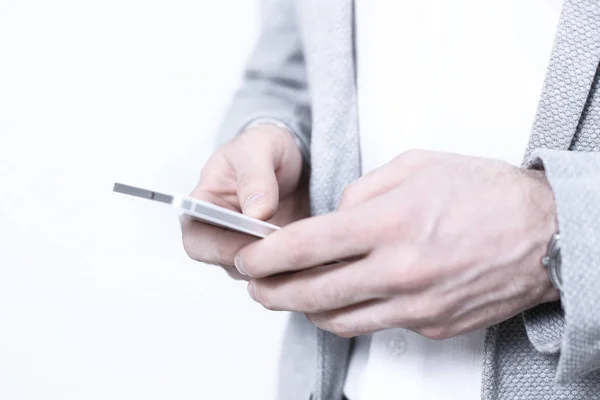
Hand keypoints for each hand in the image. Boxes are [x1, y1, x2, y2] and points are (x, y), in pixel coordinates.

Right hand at [181, 125, 308, 279]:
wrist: (293, 158)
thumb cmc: (264, 148)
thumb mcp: (259, 148)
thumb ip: (256, 177)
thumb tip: (256, 213)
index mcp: (202, 207)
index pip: (197, 241)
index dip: (221, 248)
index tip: (256, 238)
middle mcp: (219, 235)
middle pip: (227, 265)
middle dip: (258, 260)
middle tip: (289, 244)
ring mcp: (246, 249)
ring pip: (257, 274)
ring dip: (280, 265)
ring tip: (307, 244)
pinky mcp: (273, 258)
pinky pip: (281, 274)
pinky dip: (296, 266)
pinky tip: (314, 249)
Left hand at [235, 150, 559, 338]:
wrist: (545, 233)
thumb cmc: (484, 193)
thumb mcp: (415, 166)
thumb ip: (361, 190)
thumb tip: (333, 216)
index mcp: (390, 223)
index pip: (306, 246)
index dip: (266, 255)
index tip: (247, 257)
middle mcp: (399, 270)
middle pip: (312, 293)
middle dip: (271, 291)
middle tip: (256, 284)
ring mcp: (416, 304)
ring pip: (339, 320)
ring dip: (305, 309)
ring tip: (290, 295)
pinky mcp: (431, 324)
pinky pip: (376, 325)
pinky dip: (350, 314)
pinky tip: (343, 300)